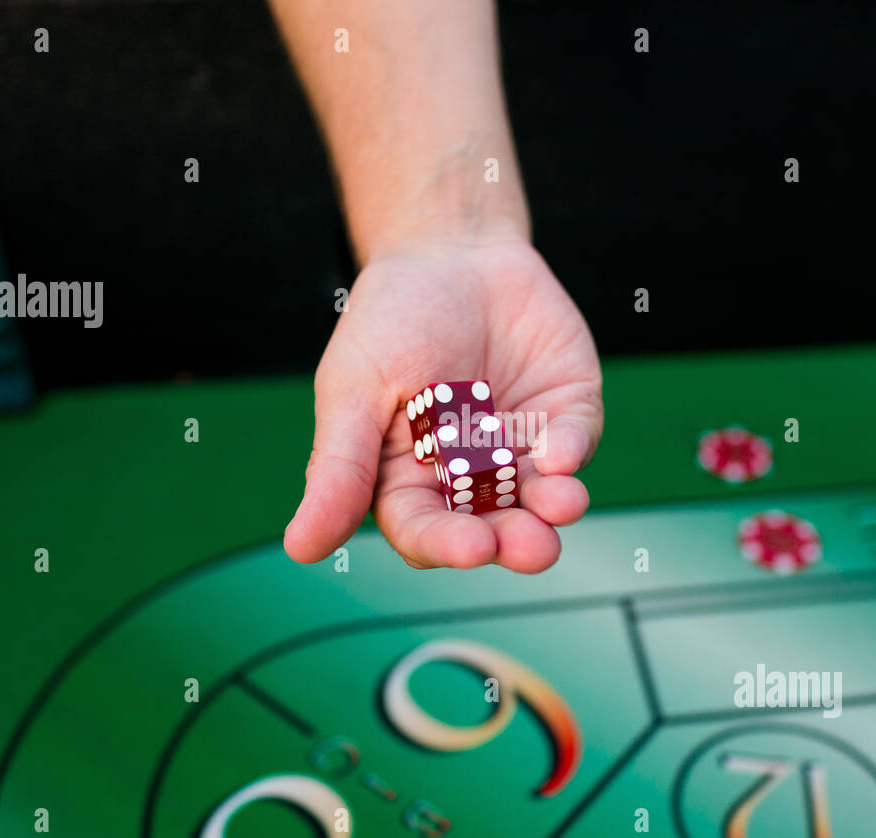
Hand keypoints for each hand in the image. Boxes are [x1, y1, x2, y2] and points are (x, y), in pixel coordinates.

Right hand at [283, 235, 602, 572]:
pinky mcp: (565, 415)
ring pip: (542, 497)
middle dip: (516, 539)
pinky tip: (563, 454)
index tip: (472, 548)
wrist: (449, 250)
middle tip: (534, 547)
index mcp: (410, 482)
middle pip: (494, 526)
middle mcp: (470, 478)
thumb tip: (301, 549)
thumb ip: (340, 468)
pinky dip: (572, 450)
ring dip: (555, 508)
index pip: (427, 530)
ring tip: (564, 505)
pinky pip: (574, 442)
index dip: (448, 545)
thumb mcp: (353, 389)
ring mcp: (522, 448)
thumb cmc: (390, 321)